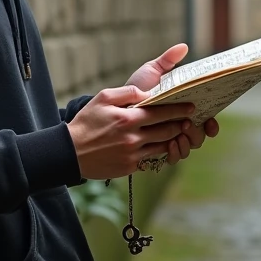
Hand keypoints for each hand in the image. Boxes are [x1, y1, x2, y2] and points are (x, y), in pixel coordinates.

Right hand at [66, 85, 196, 179]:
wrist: (70, 152)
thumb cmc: (86, 122)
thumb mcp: (103, 98)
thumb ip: (127, 92)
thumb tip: (148, 93)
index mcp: (128, 119)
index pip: (161, 112)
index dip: (179, 110)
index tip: (191, 108)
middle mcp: (133, 138)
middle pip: (167, 131)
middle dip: (181, 125)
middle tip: (189, 120)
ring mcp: (132, 155)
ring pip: (162, 146)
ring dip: (173, 140)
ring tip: (179, 133)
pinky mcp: (129, 167)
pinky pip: (151, 159)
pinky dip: (158, 152)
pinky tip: (162, 146)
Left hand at [125, 43, 219, 165]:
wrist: (115, 106)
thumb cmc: (137, 89)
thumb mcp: (152, 72)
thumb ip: (168, 61)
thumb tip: (184, 46)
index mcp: (184, 110)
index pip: (206, 120)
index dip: (213, 123)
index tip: (211, 119)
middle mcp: (181, 126)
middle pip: (200, 136)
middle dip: (200, 133)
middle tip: (191, 123)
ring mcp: (171, 140)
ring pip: (189, 147)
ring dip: (188, 142)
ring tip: (180, 133)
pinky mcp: (158, 151)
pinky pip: (173, 158)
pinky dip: (175, 152)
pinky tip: (170, 144)